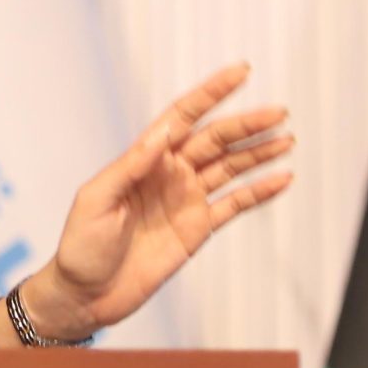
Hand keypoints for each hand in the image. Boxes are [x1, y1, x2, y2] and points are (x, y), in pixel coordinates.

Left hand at [12, 63, 294, 339]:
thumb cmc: (80, 247)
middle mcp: (170, 173)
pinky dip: (259, 192)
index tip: (241, 73)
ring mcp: (186, 199)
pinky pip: (234, 205)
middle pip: (215, 139)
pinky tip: (283, 179)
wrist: (85, 295)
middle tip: (279, 112)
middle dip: (247, 125)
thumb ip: (130, 166)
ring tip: (288, 138)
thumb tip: (163, 133)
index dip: (211, 93)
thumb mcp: (97, 200)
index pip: (183, 116)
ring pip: (231, 168)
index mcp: (144, 159)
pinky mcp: (197, 229)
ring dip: (259, 153)